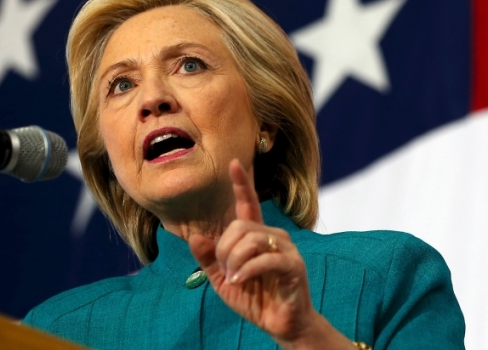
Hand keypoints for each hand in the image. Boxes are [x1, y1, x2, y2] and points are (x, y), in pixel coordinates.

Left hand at [189, 159, 326, 346]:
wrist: (281, 324)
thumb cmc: (256, 299)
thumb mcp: (224, 280)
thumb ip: (209, 260)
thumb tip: (194, 237)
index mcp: (257, 236)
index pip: (248, 204)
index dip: (241, 184)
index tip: (233, 163)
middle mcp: (273, 236)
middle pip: (240, 226)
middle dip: (224, 249)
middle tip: (226, 271)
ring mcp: (286, 249)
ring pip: (251, 240)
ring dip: (234, 261)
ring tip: (235, 278)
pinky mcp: (293, 265)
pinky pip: (265, 258)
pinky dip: (247, 270)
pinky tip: (240, 281)